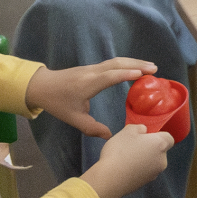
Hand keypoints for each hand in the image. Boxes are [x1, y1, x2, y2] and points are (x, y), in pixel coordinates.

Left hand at [27, 57, 156, 140]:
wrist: (42, 85)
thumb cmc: (57, 102)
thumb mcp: (73, 119)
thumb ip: (92, 128)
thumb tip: (109, 136)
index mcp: (88, 84)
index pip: (109, 76)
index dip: (125, 75)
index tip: (141, 75)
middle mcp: (92, 72)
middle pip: (117, 64)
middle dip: (137, 65)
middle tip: (155, 69)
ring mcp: (92, 68)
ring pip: (116, 61)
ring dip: (134, 62)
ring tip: (150, 67)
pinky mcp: (92, 68)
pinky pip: (113, 63)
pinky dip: (126, 63)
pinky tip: (135, 68)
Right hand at [81, 123, 172, 197]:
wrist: (111, 178)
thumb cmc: (120, 150)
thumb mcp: (127, 131)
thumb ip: (139, 127)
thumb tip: (144, 131)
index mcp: (161, 145)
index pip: (168, 138)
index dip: (157, 135)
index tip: (144, 136)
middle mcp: (162, 160)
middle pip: (159, 151)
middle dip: (149, 148)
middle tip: (132, 146)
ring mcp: (155, 174)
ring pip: (151, 162)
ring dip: (143, 159)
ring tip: (126, 158)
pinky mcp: (146, 183)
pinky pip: (144, 172)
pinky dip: (138, 169)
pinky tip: (124, 169)